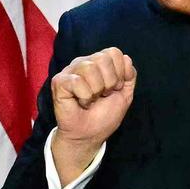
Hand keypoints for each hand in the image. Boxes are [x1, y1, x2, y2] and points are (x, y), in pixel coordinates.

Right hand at [50, 47, 135, 184]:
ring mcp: (70, 71)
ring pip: (90, 68)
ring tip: (91, 100)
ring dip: (96, 91)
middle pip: (103, 58)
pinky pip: (77, 81)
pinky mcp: (59, 82)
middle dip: (109, 82)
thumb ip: (130, 75)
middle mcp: (83, 63)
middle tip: (102, 96)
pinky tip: (81, 103)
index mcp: (98, 62)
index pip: (114, 52)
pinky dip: (85, 97)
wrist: (89, 136)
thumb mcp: (125, 94)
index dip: (120, 73)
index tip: (114, 89)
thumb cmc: (104, 116)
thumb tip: (126, 58)